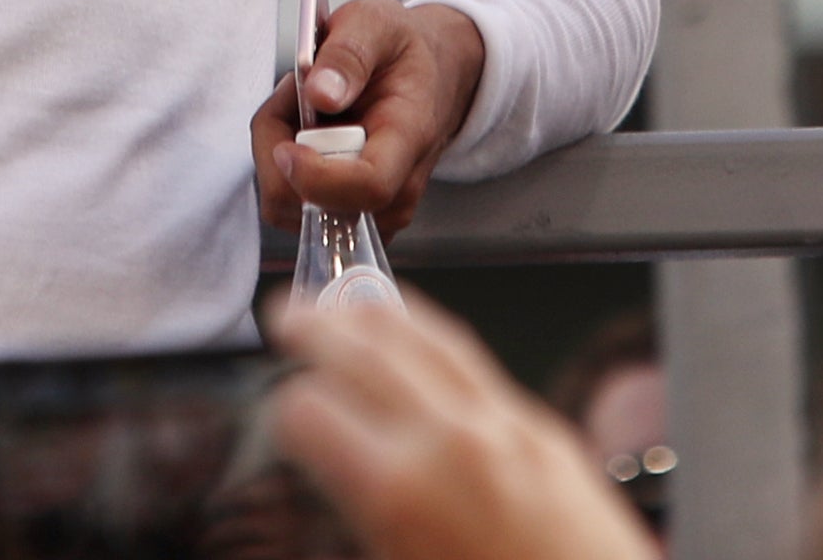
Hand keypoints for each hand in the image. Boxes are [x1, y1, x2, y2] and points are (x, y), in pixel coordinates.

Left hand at [254, 0, 487, 234]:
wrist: (432, 76)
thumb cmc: (404, 53)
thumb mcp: (378, 24)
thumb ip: (348, 53)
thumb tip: (320, 94)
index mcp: (410, 137)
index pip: (370, 186)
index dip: (317, 177)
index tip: (286, 146)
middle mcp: (397, 187)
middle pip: (314, 207)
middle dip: (281, 147)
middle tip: (296, 93)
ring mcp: (374, 210)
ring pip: (291, 209)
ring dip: (278, 155)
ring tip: (302, 109)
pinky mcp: (349, 216)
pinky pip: (291, 207)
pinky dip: (282, 170)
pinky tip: (304, 133)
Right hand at [268, 289, 656, 559]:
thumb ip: (364, 521)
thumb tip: (339, 486)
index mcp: (400, 491)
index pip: (313, 414)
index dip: (283, 409)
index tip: (274, 412)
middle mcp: (452, 441)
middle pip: (367, 355)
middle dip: (317, 327)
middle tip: (284, 311)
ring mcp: (507, 426)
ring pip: (428, 342)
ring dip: (377, 314)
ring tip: (344, 301)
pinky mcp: (547, 430)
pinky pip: (477, 362)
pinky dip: (436, 336)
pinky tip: (424, 338)